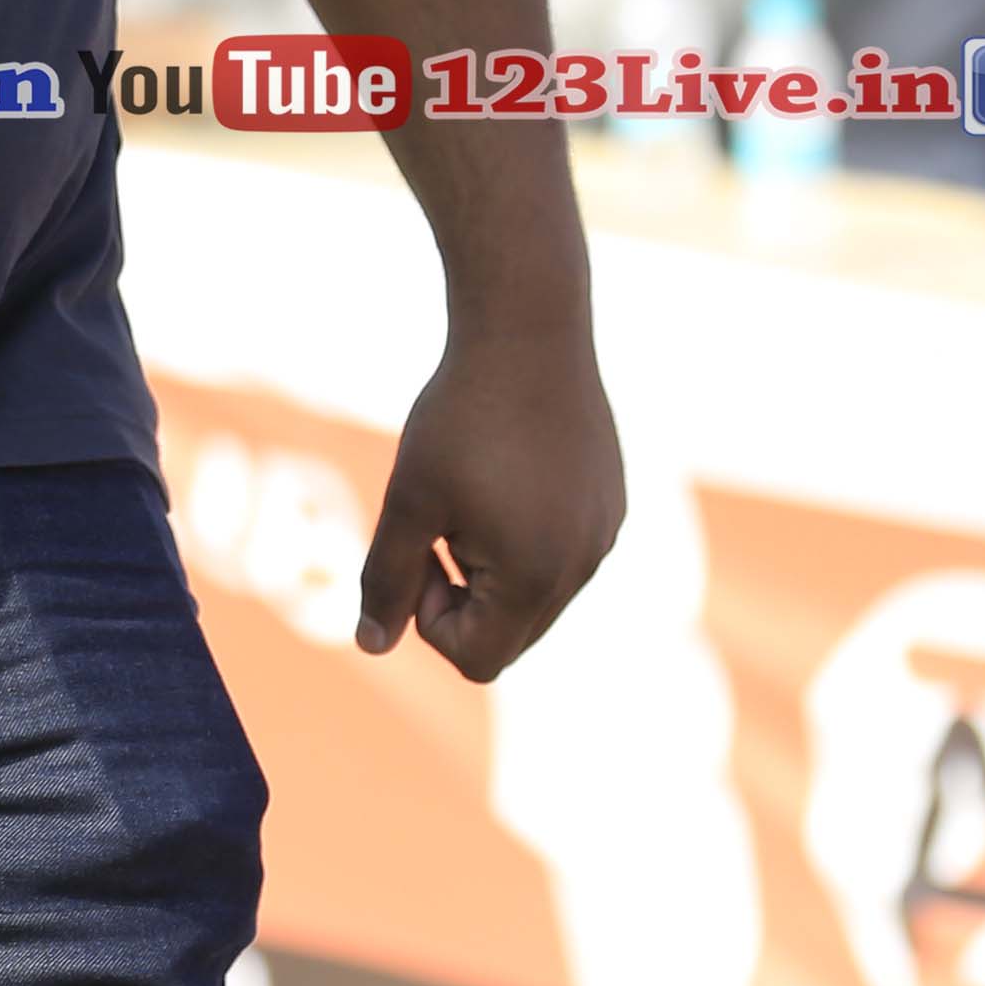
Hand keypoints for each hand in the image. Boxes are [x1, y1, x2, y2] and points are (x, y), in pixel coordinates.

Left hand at [354, 298, 623, 680]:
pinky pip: (563, 554)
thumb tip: (372, 647)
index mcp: (536, 577)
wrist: (528, 328)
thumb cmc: (460, 416)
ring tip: (473, 492)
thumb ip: (388, 580)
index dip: (429, 617)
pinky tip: (507, 471)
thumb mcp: (409, 500)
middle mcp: (584, 566)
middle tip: (438, 521)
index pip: (476, 658)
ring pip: (536, 594)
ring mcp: (605, 534)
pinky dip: (525, 537)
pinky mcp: (612, 502)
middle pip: (510, 633)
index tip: (419, 547)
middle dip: (462, 596)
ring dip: (492, 566)